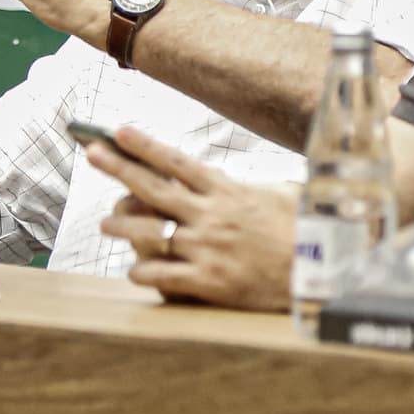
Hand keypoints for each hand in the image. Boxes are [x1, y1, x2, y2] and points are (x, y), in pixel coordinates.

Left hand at [89, 126, 293, 311]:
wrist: (322, 277)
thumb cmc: (306, 235)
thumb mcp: (283, 197)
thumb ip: (257, 186)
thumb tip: (254, 178)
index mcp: (228, 192)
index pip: (178, 162)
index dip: (145, 146)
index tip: (119, 131)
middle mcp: (212, 216)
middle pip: (153, 187)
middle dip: (118, 168)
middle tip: (91, 153)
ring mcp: (208, 249)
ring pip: (149, 232)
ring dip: (121, 226)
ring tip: (104, 224)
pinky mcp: (209, 281)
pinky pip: (162, 275)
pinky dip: (144, 272)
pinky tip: (135, 271)